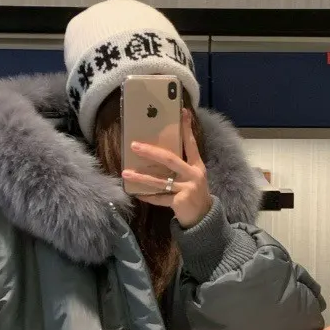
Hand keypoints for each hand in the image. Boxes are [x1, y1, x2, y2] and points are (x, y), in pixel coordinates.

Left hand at [123, 110, 211, 228]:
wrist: (203, 217)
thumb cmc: (194, 192)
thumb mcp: (192, 176)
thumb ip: (181, 165)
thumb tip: (157, 152)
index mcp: (197, 165)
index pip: (191, 143)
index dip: (186, 128)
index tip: (182, 112)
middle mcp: (193, 175)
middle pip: (170, 159)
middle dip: (151, 152)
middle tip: (134, 145)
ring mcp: (187, 189)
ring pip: (160, 181)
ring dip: (141, 177)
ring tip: (125, 173)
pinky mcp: (179, 202)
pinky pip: (159, 198)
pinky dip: (147, 197)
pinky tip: (136, 193)